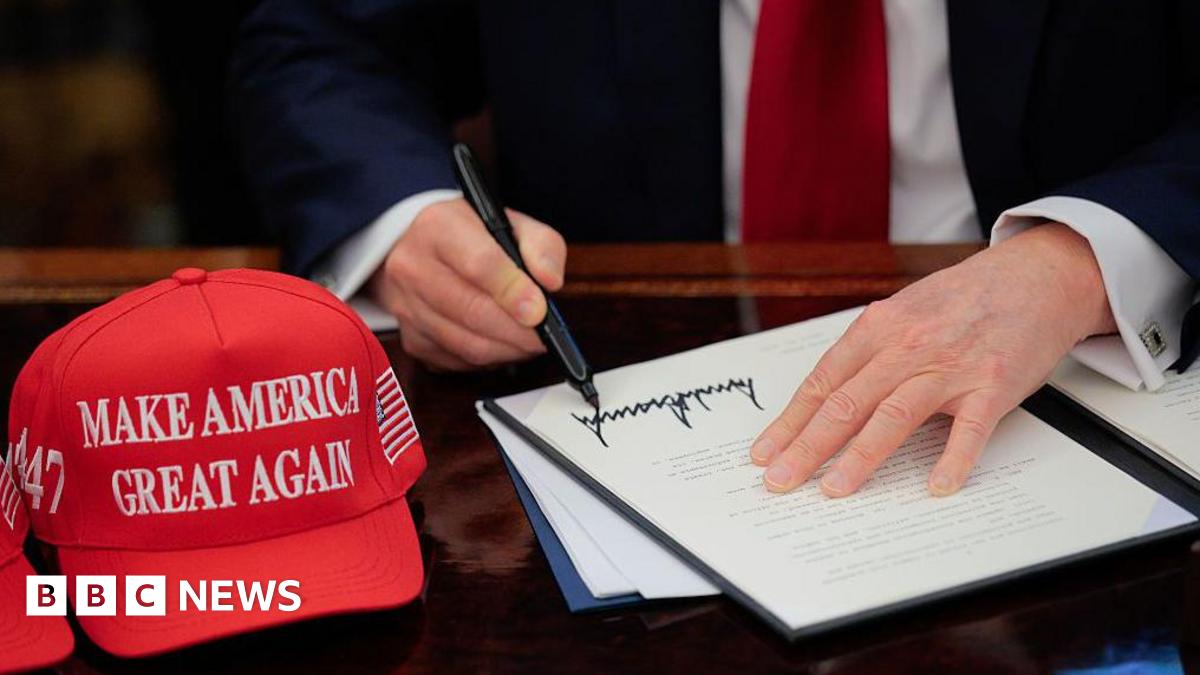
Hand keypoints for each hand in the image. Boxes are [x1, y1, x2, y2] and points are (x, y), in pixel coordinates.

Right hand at [369, 198, 565, 369]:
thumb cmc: (470, 237)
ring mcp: (405, 305)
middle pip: (472, 311)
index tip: (539, 311)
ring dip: (507, 350)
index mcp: (438, 227)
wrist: (417, 248)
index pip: (478, 264)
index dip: (513, 291)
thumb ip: (540, 245)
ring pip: (465, 344)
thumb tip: (551, 281)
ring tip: (530, 343)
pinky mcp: (410, 338)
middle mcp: (413, 265)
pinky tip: (502, 346)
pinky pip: (456, 361)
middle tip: (545, 338)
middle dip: (518, 332)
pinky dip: (488, 360)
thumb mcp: (510, 224)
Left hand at [750, 223, 1117, 496]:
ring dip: (860, 457)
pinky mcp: (992, 385)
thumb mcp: (903, 312)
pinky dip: (953, 459)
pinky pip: (969, 429)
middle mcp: (907, 346)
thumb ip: (868, 351)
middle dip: (807, 447)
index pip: (822, 383)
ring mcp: (950, 367)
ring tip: (835, 490)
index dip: (789, 422)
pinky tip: (936, 486)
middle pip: (846, 403)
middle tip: (780, 481)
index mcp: (878, 328)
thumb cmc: (963, 299)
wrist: (1034, 276)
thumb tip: (824, 399)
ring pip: (893, 416)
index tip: (764, 453)